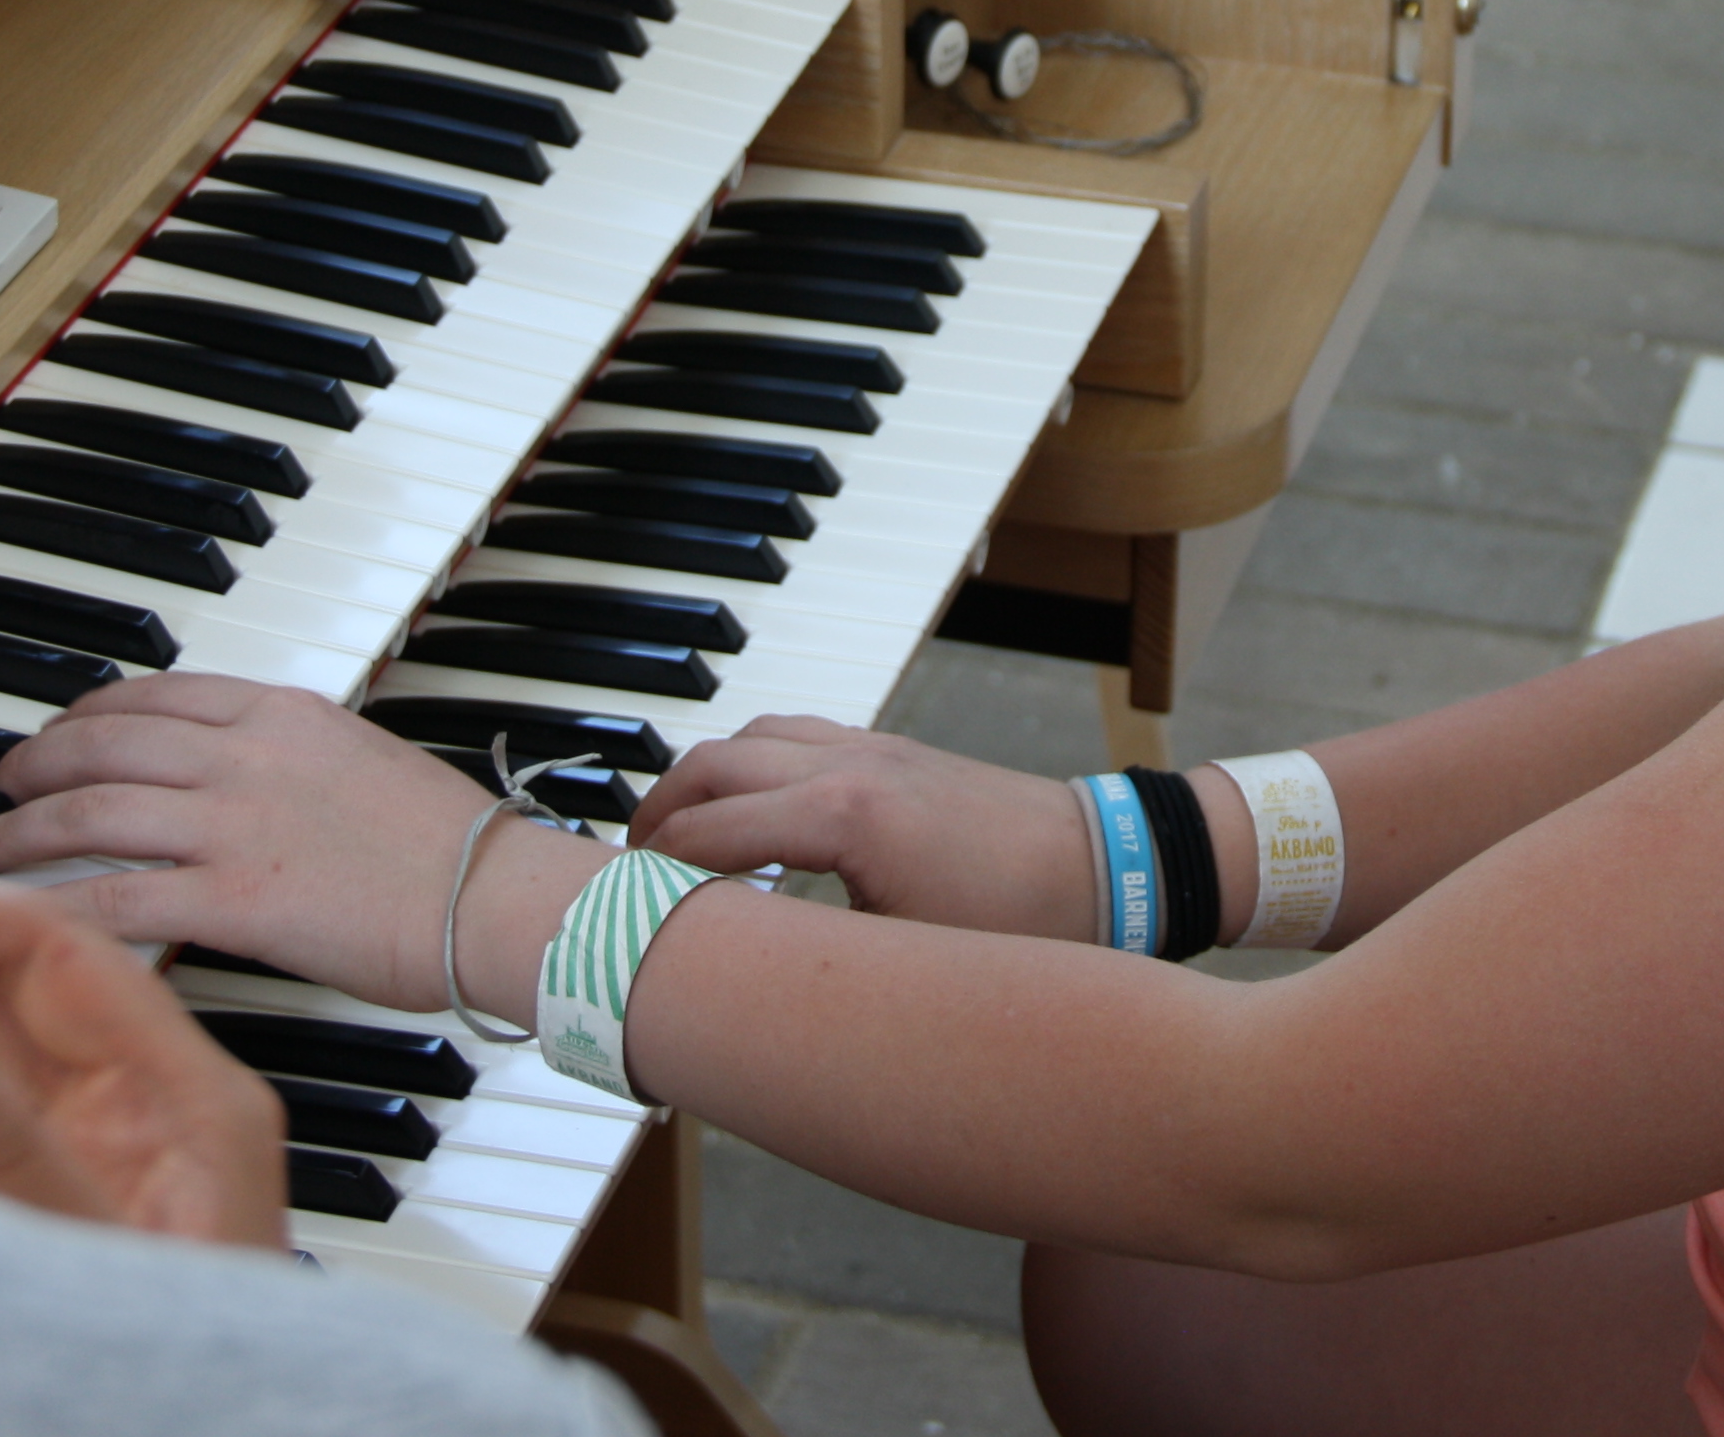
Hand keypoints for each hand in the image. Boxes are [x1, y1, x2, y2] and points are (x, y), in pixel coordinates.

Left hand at [0, 674, 484, 1011]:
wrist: (496, 898)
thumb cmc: (456, 848)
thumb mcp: (366, 764)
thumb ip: (293, 761)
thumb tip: (247, 784)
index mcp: (283, 713)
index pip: (156, 694)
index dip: (86, 712)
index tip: (56, 730)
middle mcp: (247, 756)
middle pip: (103, 745)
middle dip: (33, 764)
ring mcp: (233, 825)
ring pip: (89, 814)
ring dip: (18, 833)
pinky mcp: (232, 902)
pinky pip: (114, 899)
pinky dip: (51, 906)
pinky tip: (15, 918)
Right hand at [634, 716, 1095, 941]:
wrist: (1108, 866)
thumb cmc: (1025, 924)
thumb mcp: (909, 965)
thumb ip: (816, 964)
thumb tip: (744, 990)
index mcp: (843, 817)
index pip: (709, 834)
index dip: (652, 875)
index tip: (616, 909)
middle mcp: (849, 764)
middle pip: (712, 763)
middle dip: (656, 811)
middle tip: (623, 868)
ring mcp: (873, 748)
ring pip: (751, 734)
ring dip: (702, 776)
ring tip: (672, 834)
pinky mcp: (894, 750)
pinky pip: (795, 733)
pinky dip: (751, 761)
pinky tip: (748, 810)